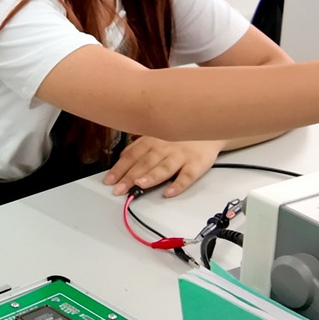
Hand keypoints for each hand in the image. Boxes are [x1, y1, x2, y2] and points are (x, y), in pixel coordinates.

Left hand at [102, 137, 222, 197]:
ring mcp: (181, 155)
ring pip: (164, 167)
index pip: (132, 155)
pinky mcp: (197, 163)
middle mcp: (165, 147)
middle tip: (118, 189)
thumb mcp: (158, 134)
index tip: (109, 181)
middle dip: (130, 176)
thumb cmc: (179, 134)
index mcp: (152, 140)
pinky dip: (179, 185)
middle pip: (145, 163)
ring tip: (140, 185)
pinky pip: (188, 175)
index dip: (120, 168)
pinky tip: (169, 193)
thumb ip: (141, 146)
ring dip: (151, 176)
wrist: (209, 126)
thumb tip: (122, 158)